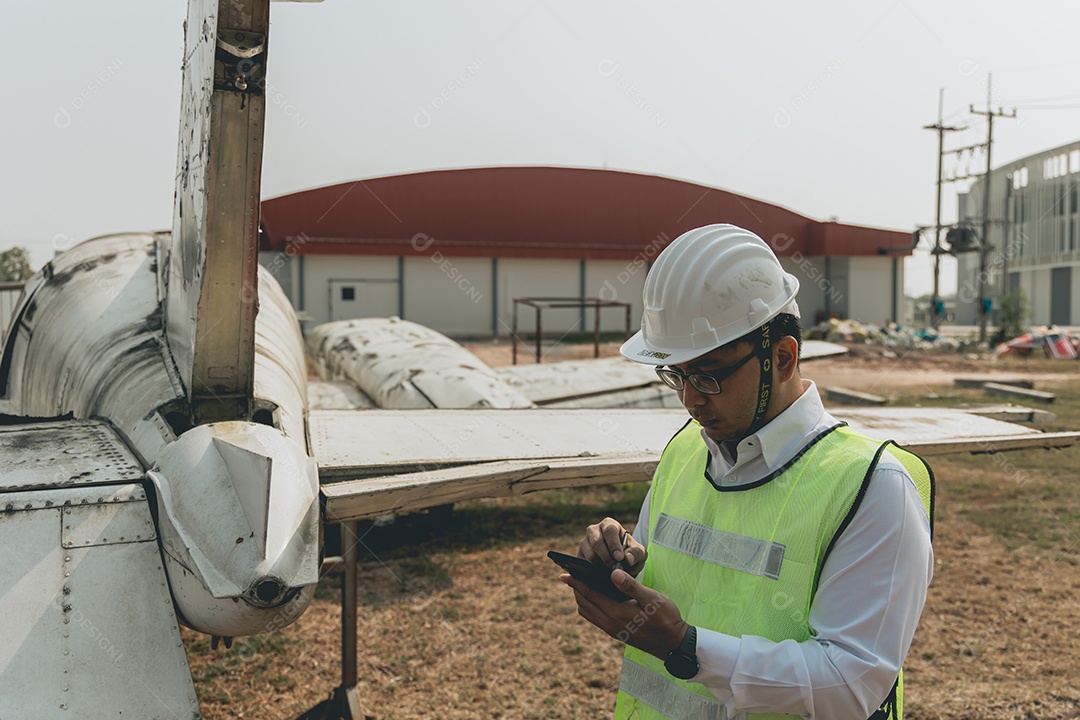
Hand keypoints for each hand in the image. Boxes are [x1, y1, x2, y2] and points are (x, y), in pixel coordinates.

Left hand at [561, 568, 687, 660]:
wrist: (673, 644)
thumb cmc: (666, 619)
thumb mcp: (651, 598)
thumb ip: (631, 586)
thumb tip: (612, 572)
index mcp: (617, 613)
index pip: (590, 594)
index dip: (576, 583)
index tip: (564, 574)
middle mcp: (610, 623)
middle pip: (584, 604)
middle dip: (576, 589)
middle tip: (569, 576)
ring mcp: (612, 630)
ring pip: (588, 613)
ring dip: (582, 599)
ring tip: (581, 584)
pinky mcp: (616, 633)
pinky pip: (595, 619)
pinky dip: (590, 607)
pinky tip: (597, 597)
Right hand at [579, 517, 647, 576]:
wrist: (622, 565)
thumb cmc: (631, 555)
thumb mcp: (639, 554)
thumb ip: (636, 554)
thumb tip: (627, 558)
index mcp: (609, 525)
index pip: (609, 530)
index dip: (614, 544)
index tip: (619, 558)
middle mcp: (594, 531)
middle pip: (596, 541)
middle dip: (606, 557)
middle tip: (615, 569)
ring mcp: (585, 543)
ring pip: (589, 554)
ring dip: (599, 565)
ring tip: (610, 575)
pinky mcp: (580, 556)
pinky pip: (583, 564)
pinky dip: (592, 571)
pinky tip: (601, 577)